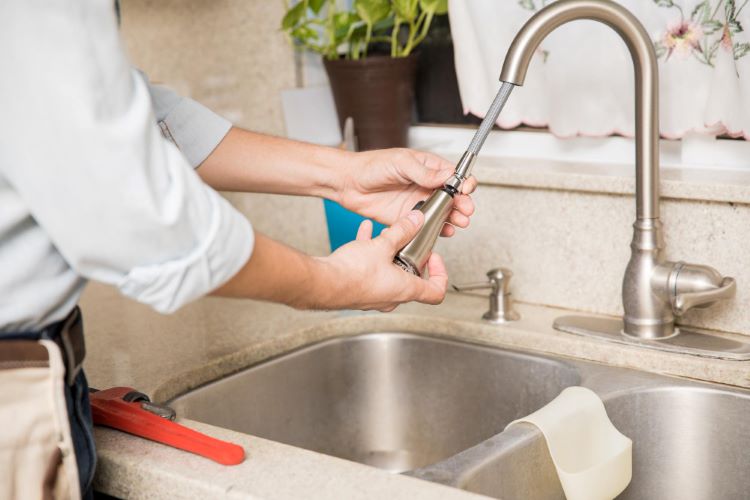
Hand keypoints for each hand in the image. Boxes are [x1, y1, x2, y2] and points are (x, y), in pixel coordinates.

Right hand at [316, 210, 447, 310]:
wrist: (324, 283)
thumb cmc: (352, 273)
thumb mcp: (383, 244)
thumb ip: (402, 231)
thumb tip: (415, 221)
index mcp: (406, 289)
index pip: (436, 292)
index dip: (440, 273)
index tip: (433, 257)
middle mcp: (392, 297)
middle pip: (412, 279)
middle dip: (410, 257)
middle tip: (407, 242)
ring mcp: (375, 296)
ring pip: (390, 273)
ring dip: (389, 254)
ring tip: (383, 236)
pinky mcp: (359, 291)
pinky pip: (371, 271)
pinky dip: (371, 254)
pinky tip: (363, 235)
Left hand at [338, 148, 477, 236]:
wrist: (348, 183)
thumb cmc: (371, 166)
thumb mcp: (400, 162)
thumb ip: (423, 172)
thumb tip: (445, 176)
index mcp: (426, 167)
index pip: (452, 175)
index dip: (463, 182)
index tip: (465, 189)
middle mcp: (424, 185)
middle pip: (451, 196)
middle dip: (462, 203)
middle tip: (465, 210)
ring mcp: (416, 202)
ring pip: (441, 213)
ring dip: (453, 218)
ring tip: (459, 222)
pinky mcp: (406, 218)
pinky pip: (425, 226)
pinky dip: (437, 229)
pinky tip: (444, 231)